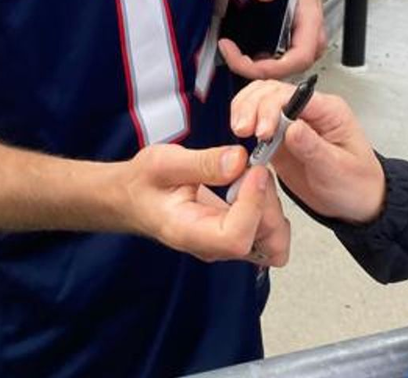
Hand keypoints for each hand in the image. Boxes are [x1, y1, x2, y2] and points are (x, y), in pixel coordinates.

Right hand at [120, 143, 289, 265]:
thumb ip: (202, 163)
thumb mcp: (163, 162)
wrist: (133, 197)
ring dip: (271, 204)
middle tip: (252, 168)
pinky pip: (268, 231)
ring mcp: (226, 244)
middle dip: (267, 201)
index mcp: (190, 233)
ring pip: (273, 240)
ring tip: (250, 175)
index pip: (236, 237)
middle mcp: (213, 246)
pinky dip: (269, 206)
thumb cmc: (142, 183)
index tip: (253, 170)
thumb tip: (239, 160)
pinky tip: (251, 183)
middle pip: (264, 241)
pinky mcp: (235, 234)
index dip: (252, 204)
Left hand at [217, 0, 325, 79]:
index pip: (298, 59)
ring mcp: (302, 41)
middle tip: (230, 53)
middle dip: (256, 69)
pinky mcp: (293, 41)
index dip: (271, 68)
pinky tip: (243, 53)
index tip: (244, 61)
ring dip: (256, 67)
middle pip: (287, 70)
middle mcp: (310, 37)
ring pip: (282, 69)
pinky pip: (279, 61)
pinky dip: (259, 61)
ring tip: (232, 53)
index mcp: (311, 22)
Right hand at [230, 80, 384, 224]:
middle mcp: (308, 110)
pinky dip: (244, 121)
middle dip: (253, 106)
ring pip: (260, 97)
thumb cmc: (355, 185)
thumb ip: (314, 148)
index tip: (262, 131)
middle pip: (272, 90)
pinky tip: (241, 136)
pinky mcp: (279, 136)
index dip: (271, 107)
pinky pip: (256, 119)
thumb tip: (292, 128)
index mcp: (328, 110)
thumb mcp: (338, 171)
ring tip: (239, 130)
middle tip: (243, 130)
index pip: (293, 94)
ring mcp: (291, 121)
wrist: (358, 204)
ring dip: (245, 109)